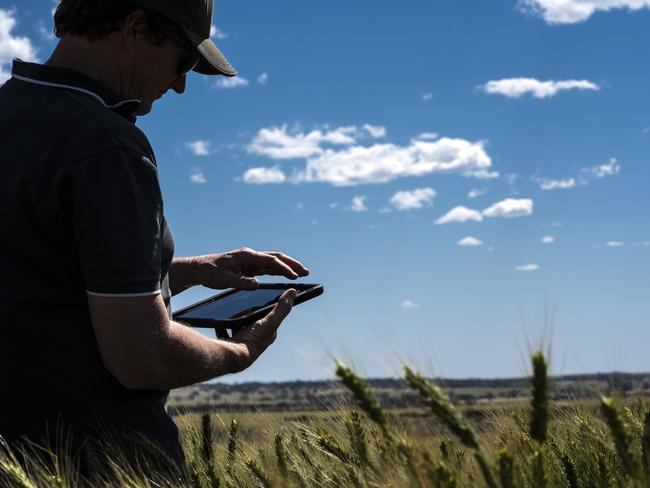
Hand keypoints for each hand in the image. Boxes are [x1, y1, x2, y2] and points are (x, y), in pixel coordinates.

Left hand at [174, 248, 308, 291]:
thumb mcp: (223, 279)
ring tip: (302, 274)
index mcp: (246, 256)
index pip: (269, 261)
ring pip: (274, 262)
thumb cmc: (210, 272)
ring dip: (288, 267)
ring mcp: (251, 261)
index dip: (283, 268)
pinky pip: (268, 268)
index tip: (294, 276)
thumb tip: (256, 285)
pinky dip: (279, 271)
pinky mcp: (250, 267)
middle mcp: (251, 256)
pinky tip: (287, 276)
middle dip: (292, 264)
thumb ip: (240, 282)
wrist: (200, 268)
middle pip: (276, 258)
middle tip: (306, 272)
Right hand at [221, 289, 296, 371]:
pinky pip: (225, 332)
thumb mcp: (270, 321)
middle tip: (243, 304)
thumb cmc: (253, 340)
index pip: (269, 318)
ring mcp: (242, 342)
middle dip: (248, 314)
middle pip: (253, 322)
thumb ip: (281, 308)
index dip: (266, 309)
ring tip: (231, 311)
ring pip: (239, 327)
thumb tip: (293, 292)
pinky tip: (220, 321)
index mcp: (267, 334)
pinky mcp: (229, 344)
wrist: (232, 356)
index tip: (262, 298)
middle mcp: (256, 340)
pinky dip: (222, 327)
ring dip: (235, 320)